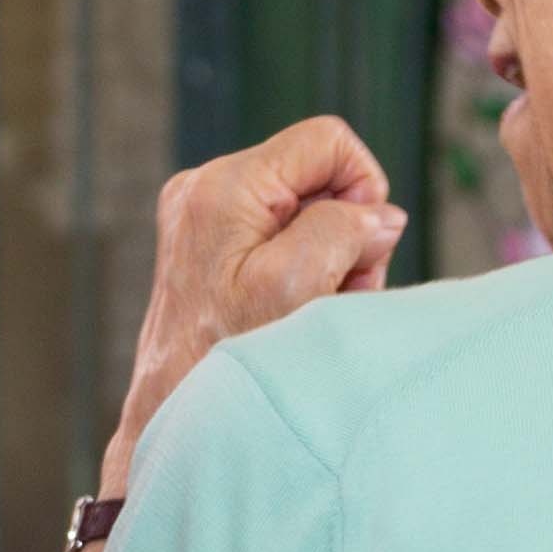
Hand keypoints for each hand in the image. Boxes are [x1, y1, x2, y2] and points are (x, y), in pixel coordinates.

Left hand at [108, 119, 404, 486]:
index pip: (327, 141)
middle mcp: (206, 188)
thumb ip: (343, 230)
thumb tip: (380, 216)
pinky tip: (291, 308)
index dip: (363, 187)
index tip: (360, 245)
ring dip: (327, 255)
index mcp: (225, 186)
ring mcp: (202, 215)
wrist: (172, 410)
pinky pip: (278, 233)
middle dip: (345, 229)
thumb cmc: (226, 358)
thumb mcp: (296, 287)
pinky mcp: (207, 243)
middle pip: (317, 176)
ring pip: (303, 208)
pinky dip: (301, 267)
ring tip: (311, 307)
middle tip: (337, 288)